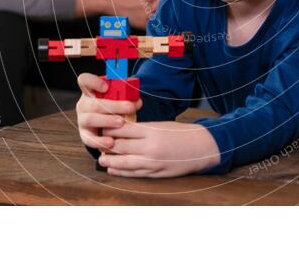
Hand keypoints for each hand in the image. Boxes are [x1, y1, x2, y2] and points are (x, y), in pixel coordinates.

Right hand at [76, 73, 142, 150]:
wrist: (107, 125)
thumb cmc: (114, 107)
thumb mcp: (118, 98)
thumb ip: (126, 96)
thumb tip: (137, 101)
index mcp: (90, 91)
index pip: (84, 81)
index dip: (93, 82)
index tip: (106, 87)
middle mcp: (84, 105)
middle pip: (93, 103)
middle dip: (113, 106)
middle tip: (129, 108)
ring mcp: (83, 120)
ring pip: (90, 119)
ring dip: (107, 121)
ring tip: (121, 123)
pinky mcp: (85, 135)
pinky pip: (89, 139)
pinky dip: (100, 141)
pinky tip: (111, 142)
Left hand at [96, 121, 220, 176]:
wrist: (201, 147)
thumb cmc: (181, 133)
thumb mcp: (162, 125)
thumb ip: (143, 128)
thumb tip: (122, 130)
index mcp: (152, 131)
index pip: (123, 129)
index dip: (110, 129)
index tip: (101, 128)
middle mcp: (150, 147)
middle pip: (121, 146)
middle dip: (106, 145)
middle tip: (96, 143)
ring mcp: (152, 162)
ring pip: (124, 162)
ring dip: (110, 161)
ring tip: (101, 159)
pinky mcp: (156, 173)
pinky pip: (134, 173)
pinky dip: (122, 172)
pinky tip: (113, 169)